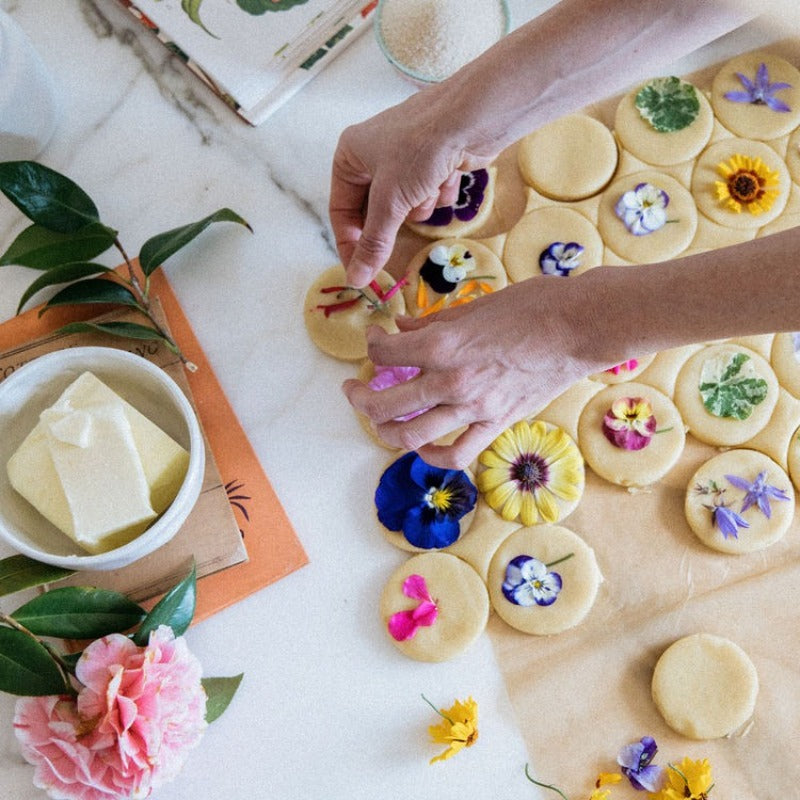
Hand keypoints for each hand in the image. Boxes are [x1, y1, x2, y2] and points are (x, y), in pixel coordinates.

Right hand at [329, 88, 494, 288]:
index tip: (362, 272)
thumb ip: (372, 243)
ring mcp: (406, 157)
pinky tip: (448, 176)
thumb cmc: (419, 151)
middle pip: (374, 211)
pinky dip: (438, 192)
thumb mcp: (389, 201)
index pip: (341, 211)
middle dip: (392, 220)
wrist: (473, 117)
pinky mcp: (434, 161)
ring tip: (429, 188)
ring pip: (404, 205)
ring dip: (418, 206)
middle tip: (398, 241)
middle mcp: (374, 155)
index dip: (350, 244)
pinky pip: (428, 193)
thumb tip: (356, 279)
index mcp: (350, 155)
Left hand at [342, 276, 612, 468]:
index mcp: (443, 345)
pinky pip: (455, 453)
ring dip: (385, 430)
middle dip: (359, 397)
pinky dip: (432, 457)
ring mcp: (474, 408)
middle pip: (384, 403)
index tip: (375, 337)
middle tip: (353, 389)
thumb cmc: (533, 305)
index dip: (371, 343)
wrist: (581, 327)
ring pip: (410, 436)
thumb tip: (404, 327)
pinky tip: (421, 448)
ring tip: (378, 420)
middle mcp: (451, 382)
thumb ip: (433, 323)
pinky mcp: (496, 424)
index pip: (386, 352)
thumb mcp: (475, 305)